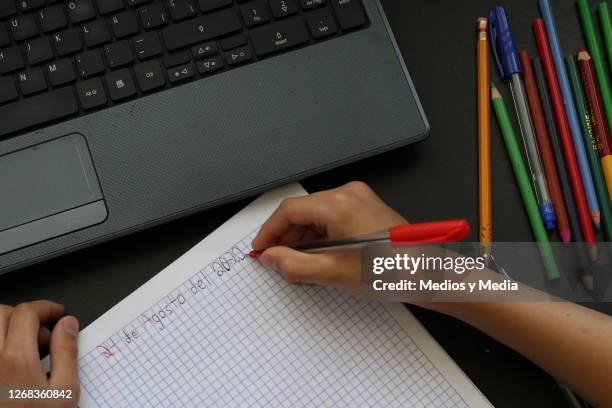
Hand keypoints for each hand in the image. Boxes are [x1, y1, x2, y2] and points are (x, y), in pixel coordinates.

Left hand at [0, 301, 78, 407]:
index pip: (27, 312)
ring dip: (7, 330)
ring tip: (26, 349)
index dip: (46, 307)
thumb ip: (66, 352)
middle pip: (0, 314)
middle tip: (42, 332)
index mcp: (16, 360)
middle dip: (23, 315)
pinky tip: (11, 364)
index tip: (58, 315)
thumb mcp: (63, 393)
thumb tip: (67, 325)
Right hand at [252, 181, 406, 293]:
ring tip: (298, 260)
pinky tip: (317, 253)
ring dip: (302, 235)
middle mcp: (348, 193)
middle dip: (285, 235)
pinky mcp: (365, 205)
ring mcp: (358, 197)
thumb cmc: (390, 271)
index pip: (289, 211)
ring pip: (316, 212)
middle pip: (302, 210)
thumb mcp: (334, 272)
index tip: (260, 248)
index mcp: (339, 204)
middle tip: (276, 258)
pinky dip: (319, 233)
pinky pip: (331, 214)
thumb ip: (295, 264)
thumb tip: (272, 257)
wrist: (426, 273)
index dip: (270, 231)